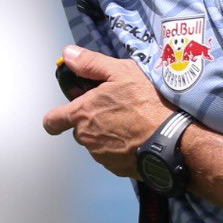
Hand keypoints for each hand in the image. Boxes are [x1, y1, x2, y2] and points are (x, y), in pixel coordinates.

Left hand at [43, 45, 175, 177]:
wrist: (171, 139)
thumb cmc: (146, 103)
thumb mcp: (120, 72)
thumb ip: (90, 63)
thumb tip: (68, 54)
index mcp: (82, 114)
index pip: (52, 121)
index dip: (55, 118)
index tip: (60, 117)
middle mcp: (86, 137)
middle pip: (79, 129)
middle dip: (92, 120)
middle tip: (114, 109)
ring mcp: (100, 155)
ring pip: (96, 142)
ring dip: (106, 134)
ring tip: (130, 122)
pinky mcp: (116, 168)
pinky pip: (111, 156)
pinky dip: (120, 148)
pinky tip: (136, 138)